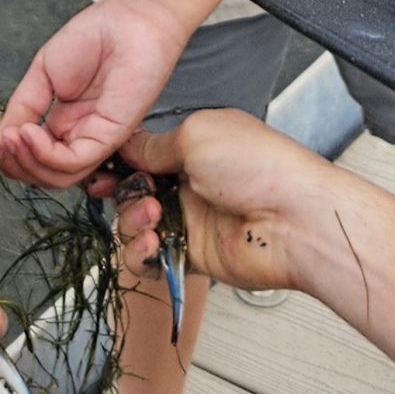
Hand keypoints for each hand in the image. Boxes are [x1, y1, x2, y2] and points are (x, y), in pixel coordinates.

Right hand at [0, 0, 191, 187]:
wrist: (130, 19)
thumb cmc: (97, 36)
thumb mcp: (43, 73)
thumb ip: (23, 107)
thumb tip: (1, 138)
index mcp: (67, 122)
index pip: (36, 158)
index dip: (12, 157)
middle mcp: (82, 134)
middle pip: (46, 175)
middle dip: (16, 166)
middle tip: (0, 146)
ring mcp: (98, 137)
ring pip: (59, 176)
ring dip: (27, 162)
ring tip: (11, 139)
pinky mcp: (112, 135)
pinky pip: (75, 161)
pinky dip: (45, 154)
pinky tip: (28, 133)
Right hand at [104, 113, 345, 294]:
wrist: (296, 221)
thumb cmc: (260, 168)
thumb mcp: (197, 135)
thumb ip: (154, 144)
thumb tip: (128, 148)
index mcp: (195, 145)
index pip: (143, 153)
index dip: (117, 161)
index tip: (98, 168)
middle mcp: (191, 181)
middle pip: (133, 190)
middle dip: (120, 192)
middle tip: (127, 193)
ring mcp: (191, 219)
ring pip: (136, 224)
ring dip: (132, 221)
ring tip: (153, 215)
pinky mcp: (193, 254)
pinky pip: (151, 259)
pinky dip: (141, 253)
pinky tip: (153, 244)